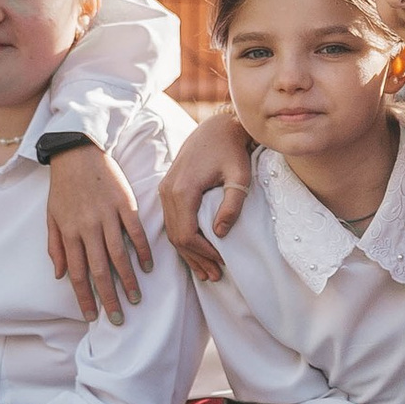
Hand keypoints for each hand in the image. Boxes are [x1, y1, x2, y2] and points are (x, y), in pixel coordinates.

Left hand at [44, 140, 152, 323]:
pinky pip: (135, 232)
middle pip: (99, 270)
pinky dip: (142, 250)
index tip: (92, 317)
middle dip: (109, 297)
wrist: (76, 153)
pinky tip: (148, 266)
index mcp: (69, 233)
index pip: (77, 273)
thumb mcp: (52, 217)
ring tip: (135, 298)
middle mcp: (88, 228)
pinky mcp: (125, 204)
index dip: (85, 297)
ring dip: (127, 279)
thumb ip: (56, 247)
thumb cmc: (63, 187)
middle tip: (118, 318)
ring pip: (119, 255)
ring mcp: (108, 216)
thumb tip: (60, 275)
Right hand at [164, 111, 254, 279]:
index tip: (222, 261)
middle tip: (216, 275)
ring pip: (171, 231)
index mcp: (183, 190)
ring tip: (208, 271)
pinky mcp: (168, 189)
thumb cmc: (232, 151)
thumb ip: (232, 205)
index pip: (185, 233)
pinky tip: (197, 253)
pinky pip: (172, 221)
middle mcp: (168, 191)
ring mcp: (165, 190)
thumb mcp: (240, 177)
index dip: (202, 253)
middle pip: (176, 236)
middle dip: (196, 258)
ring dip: (189, 252)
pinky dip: (184, 239)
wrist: (217, 128)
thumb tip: (220, 233)